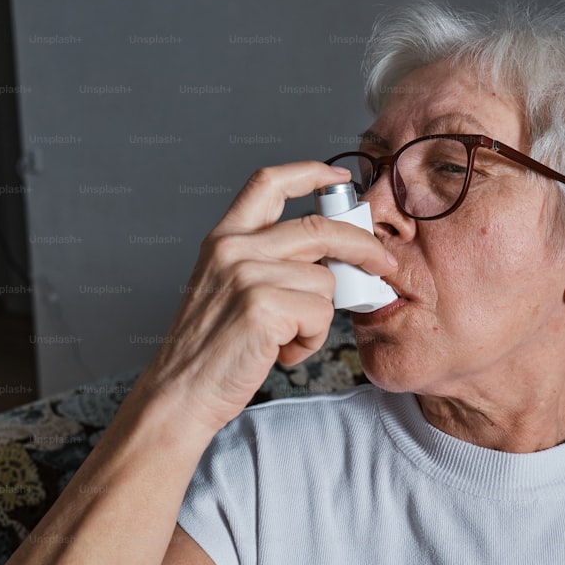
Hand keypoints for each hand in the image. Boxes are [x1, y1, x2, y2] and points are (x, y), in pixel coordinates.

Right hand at [133, 161, 396, 434]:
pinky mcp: (262, 306)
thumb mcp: (230, 287)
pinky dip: (312, 340)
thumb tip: (333, 257)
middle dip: (362, 246)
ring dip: (318, 318)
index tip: (340, 177)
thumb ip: (271, 261)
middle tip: (383, 264)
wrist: (182, 391)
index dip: (309, 173)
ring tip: (286, 338)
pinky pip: (321, 314)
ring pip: (325, 282)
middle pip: (319, 227)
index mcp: (225, 238)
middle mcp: (233, 248)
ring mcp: (247, 275)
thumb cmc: (213, 348)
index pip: (268, 183)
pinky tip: (282, 351)